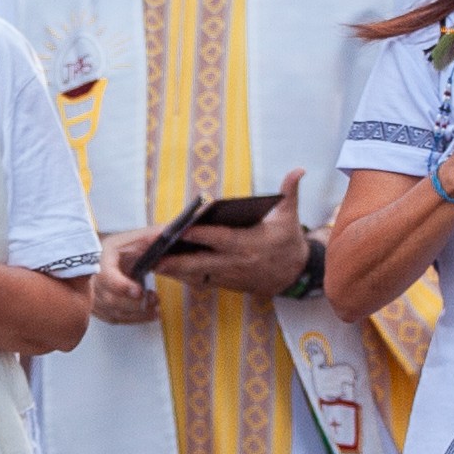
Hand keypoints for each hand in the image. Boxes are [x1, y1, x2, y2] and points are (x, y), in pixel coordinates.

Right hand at [94, 228, 162, 324]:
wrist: (113, 257)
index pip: (105, 274)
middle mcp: (94, 276)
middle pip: (109, 298)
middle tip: (154, 299)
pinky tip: (148, 313)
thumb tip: (170, 232)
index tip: (139, 291)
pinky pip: (115, 318)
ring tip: (155, 307)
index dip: (121, 285)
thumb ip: (154, 236)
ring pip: (113, 311)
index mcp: (102, 256)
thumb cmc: (125, 248)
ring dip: (137, 313)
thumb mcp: (138, 238)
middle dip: (135, 303)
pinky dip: (134, 318)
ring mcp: (94, 292)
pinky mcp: (100, 305)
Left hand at [155, 168, 310, 296]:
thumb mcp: (290, 215)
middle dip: (179, 260)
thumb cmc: (288, 241)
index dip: (202, 234)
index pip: (223, 238)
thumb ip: (290, 191)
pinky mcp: (228, 284)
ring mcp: (232, 275)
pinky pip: (203, 282)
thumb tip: (299, 170)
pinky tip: (167, 272)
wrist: (295, 274)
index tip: (183, 228)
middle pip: (204, 262)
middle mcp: (239, 261)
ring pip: (200, 275)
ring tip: (154, 264)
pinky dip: (185, 278)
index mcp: (252, 243)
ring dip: (177, 270)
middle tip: (156, 256)